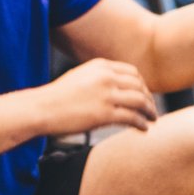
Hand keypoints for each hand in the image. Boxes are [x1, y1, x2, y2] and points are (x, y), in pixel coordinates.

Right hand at [35, 58, 156, 134]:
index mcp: (101, 66)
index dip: (142, 85)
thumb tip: (114, 88)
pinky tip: (144, 128)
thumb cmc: (57, 97)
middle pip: (139, 86)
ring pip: (140, 101)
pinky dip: (142, 123)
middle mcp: (106, 77)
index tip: (145, 94)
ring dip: (149, 111)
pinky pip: (132, 117)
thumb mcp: (80, 77)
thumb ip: (98, 78)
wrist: (41, 108)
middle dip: (148, 98)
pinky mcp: (105, 114)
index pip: (132, 72)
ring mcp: (106, 95)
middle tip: (152, 109)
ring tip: (152, 119)